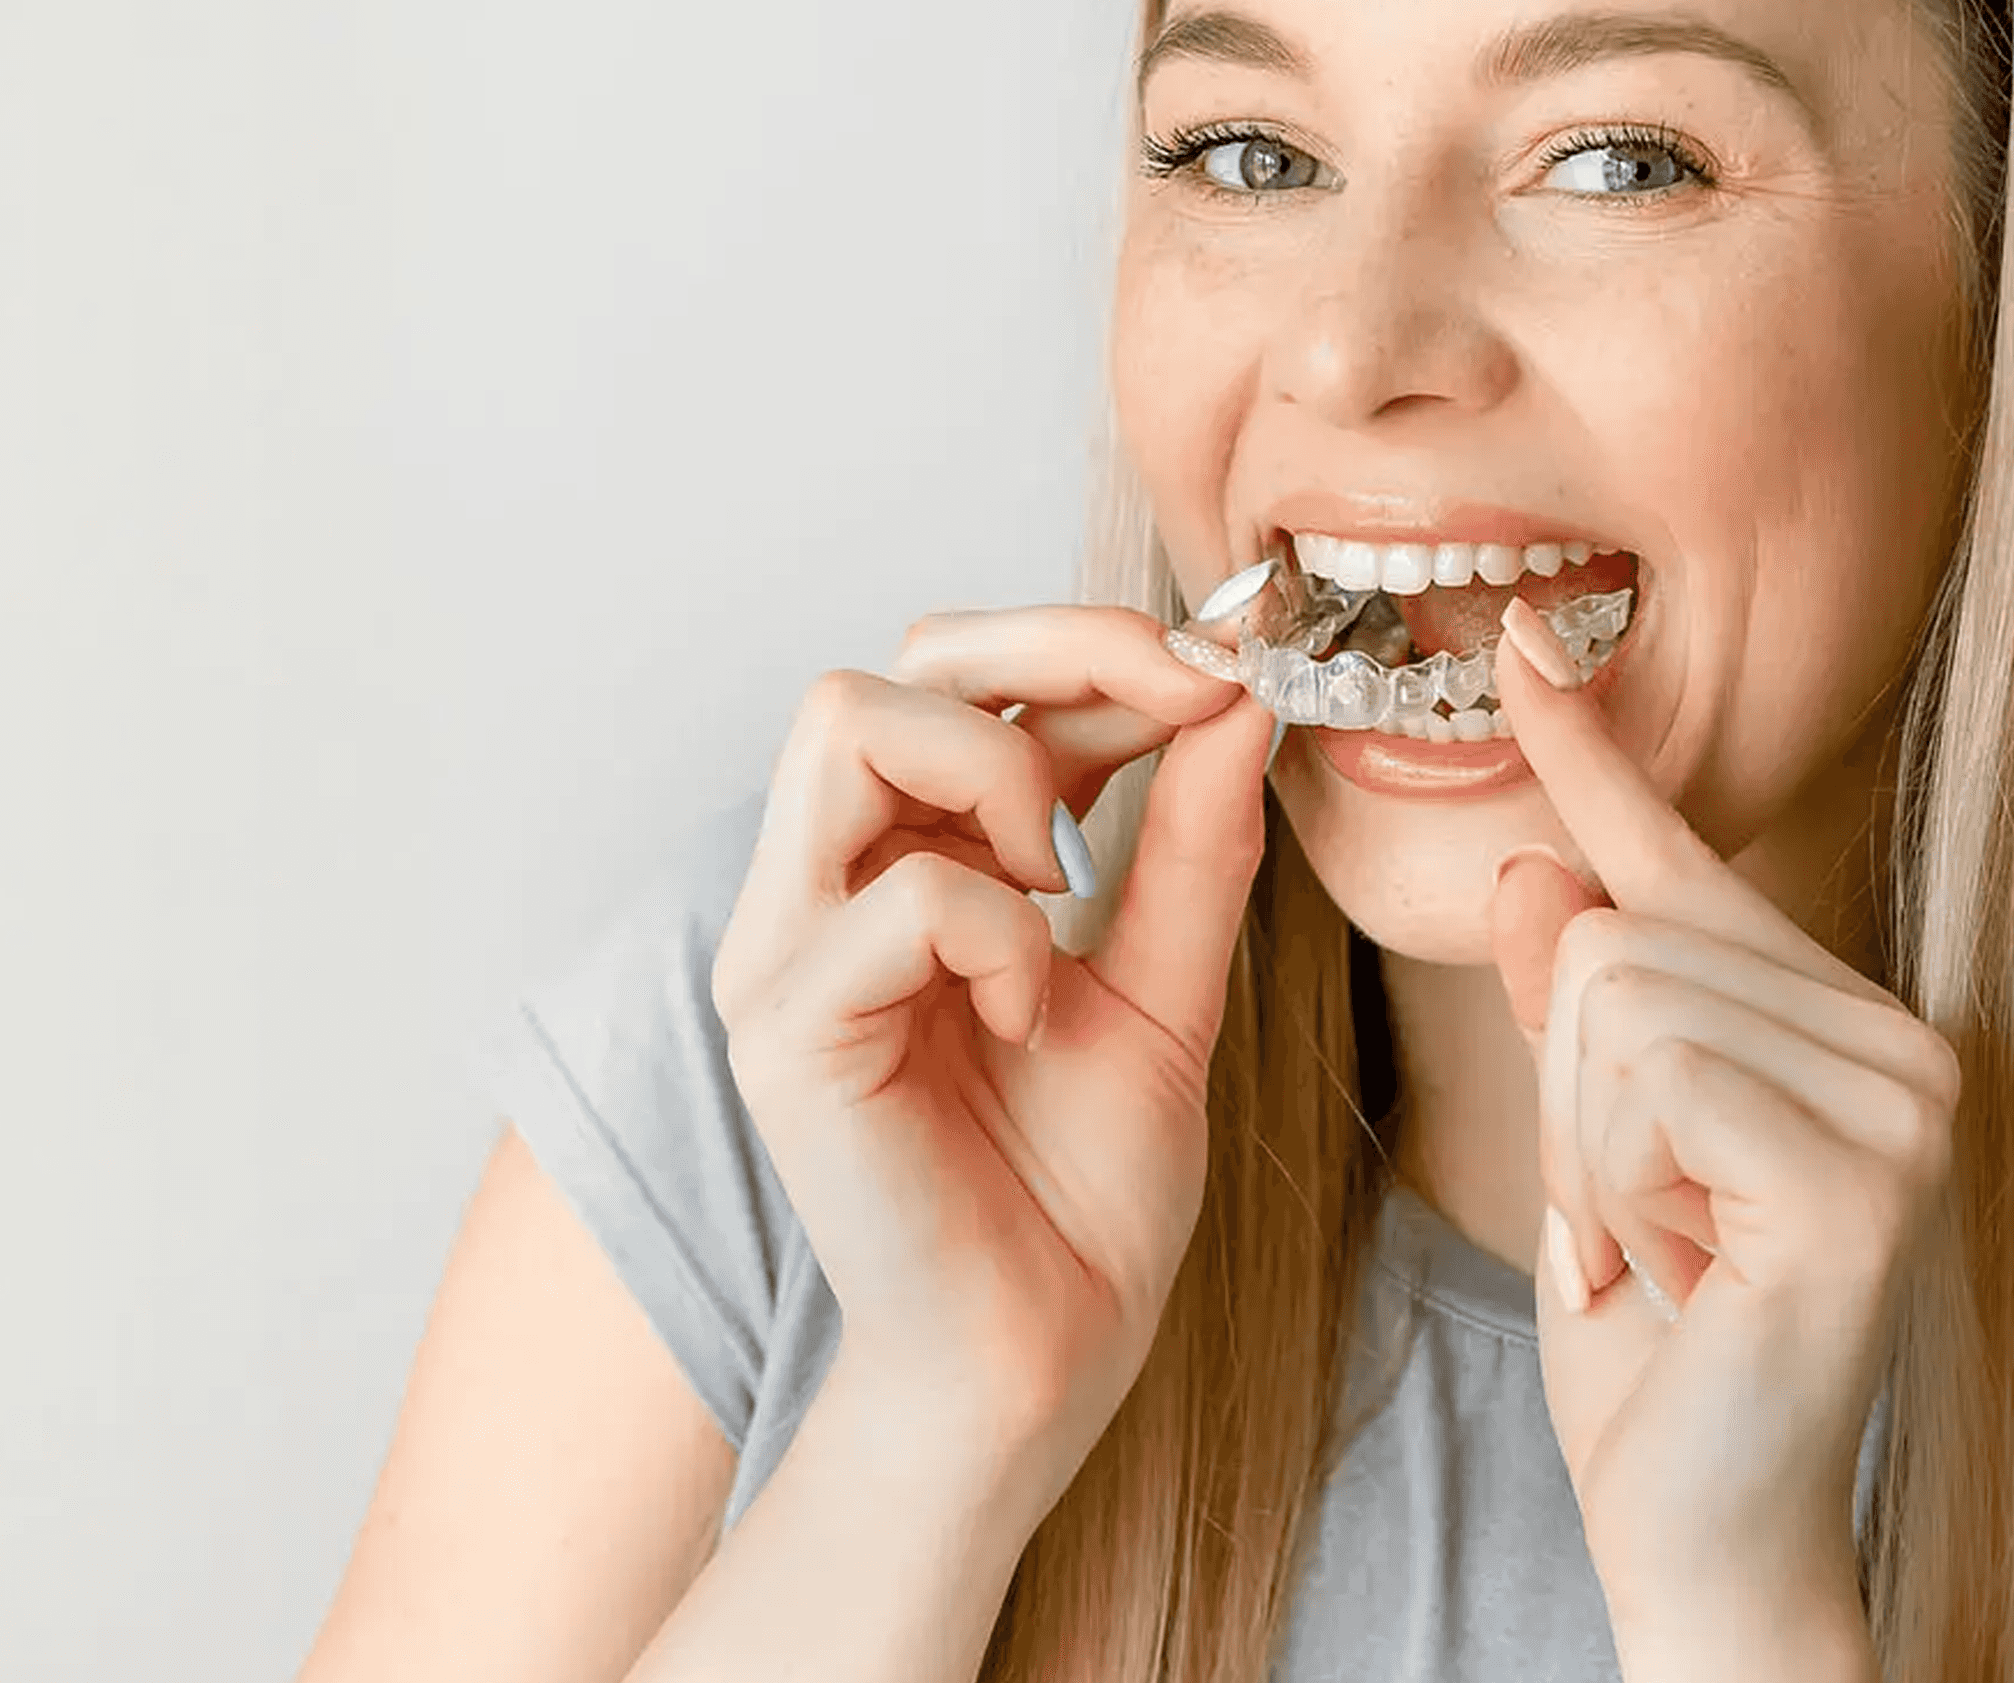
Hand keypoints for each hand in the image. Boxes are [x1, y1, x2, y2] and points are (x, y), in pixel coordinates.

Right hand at [708, 607, 1275, 1496]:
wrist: (1040, 1367)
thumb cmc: (1077, 1202)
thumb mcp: (1167, 993)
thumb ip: (1188, 848)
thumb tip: (1234, 699)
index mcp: (889, 869)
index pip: (944, 676)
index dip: (1085, 647)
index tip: (1217, 680)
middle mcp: (812, 891)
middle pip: (883, 665)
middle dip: (1051, 653)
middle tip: (1176, 710)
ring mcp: (779, 951)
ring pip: (847, 723)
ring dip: (1002, 772)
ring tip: (1068, 886)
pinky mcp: (784, 1027)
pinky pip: (900, 894)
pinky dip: (1002, 934)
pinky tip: (1032, 1016)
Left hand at [1486, 595, 1954, 1647]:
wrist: (1697, 1519)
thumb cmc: (1649, 1337)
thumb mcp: (1584, 1141)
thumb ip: (1571, 1007)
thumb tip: (1537, 862)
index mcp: (1839, 1022)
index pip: (1682, 863)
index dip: (1592, 754)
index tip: (1525, 640)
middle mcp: (1905, 1043)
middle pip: (1615, 932)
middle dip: (1570, 1096)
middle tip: (1639, 1222)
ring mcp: (1901, 1106)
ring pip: (1617, 1000)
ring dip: (1590, 1151)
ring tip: (1662, 1248)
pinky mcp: (1860, 1175)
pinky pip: (1647, 1082)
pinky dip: (1617, 1183)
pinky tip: (1682, 1266)